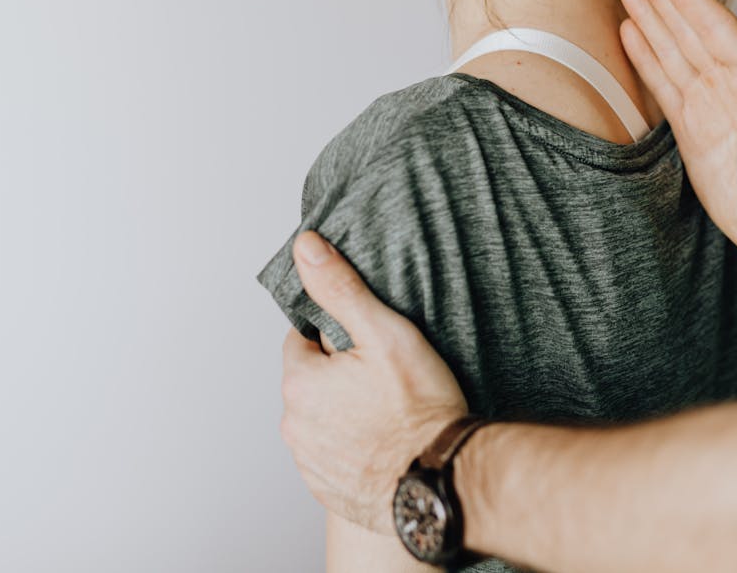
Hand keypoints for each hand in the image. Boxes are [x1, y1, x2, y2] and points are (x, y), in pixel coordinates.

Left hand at [279, 230, 467, 534]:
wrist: (442, 483)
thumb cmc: (420, 408)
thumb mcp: (385, 333)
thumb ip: (341, 289)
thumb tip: (306, 247)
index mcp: (300, 382)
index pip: (302, 340)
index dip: (337, 337)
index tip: (369, 345)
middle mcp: (294, 425)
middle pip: (312, 381)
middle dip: (340, 375)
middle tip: (387, 377)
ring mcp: (310, 462)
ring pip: (322, 419)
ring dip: (345, 412)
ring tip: (391, 411)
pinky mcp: (328, 490)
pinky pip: (334, 456)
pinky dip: (353, 447)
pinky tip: (387, 442)